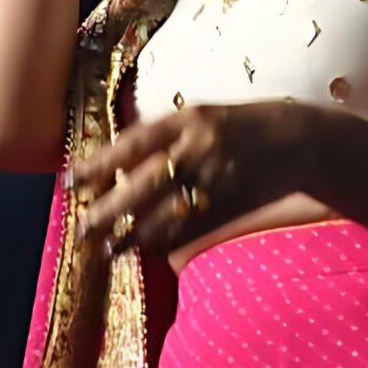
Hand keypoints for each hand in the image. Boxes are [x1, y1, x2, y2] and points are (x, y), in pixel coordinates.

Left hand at [70, 101, 327, 257]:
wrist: (296, 141)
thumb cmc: (238, 125)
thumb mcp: (200, 116)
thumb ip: (163, 136)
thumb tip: (117, 164)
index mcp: (187, 119)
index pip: (134, 143)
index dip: (100, 163)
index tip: (71, 180)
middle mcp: (199, 148)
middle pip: (143, 185)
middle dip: (109, 210)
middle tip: (82, 227)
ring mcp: (215, 180)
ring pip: (165, 215)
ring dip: (133, 235)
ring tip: (108, 248)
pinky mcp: (229, 205)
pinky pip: (190, 230)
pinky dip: (165, 243)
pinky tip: (146, 251)